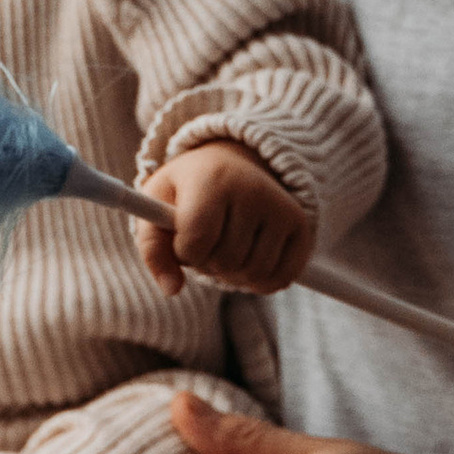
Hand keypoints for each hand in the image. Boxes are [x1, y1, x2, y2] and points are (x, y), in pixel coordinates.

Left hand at [132, 140, 314, 296]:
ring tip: (224, 247)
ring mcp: (281, 207)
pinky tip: (247, 261)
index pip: (196, 243)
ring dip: (231, 274)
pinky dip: (259, 283)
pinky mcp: (300, 225)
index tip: (182, 235)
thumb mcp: (156, 210)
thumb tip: (171, 290)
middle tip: (206, 239)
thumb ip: (153, 250)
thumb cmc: (185, 192)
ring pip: (252, 274)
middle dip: (207, 262)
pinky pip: (280, 279)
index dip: (183, 252)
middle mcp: (252, 189)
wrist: (230, 162)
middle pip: (224, 262)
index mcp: (211, 179)